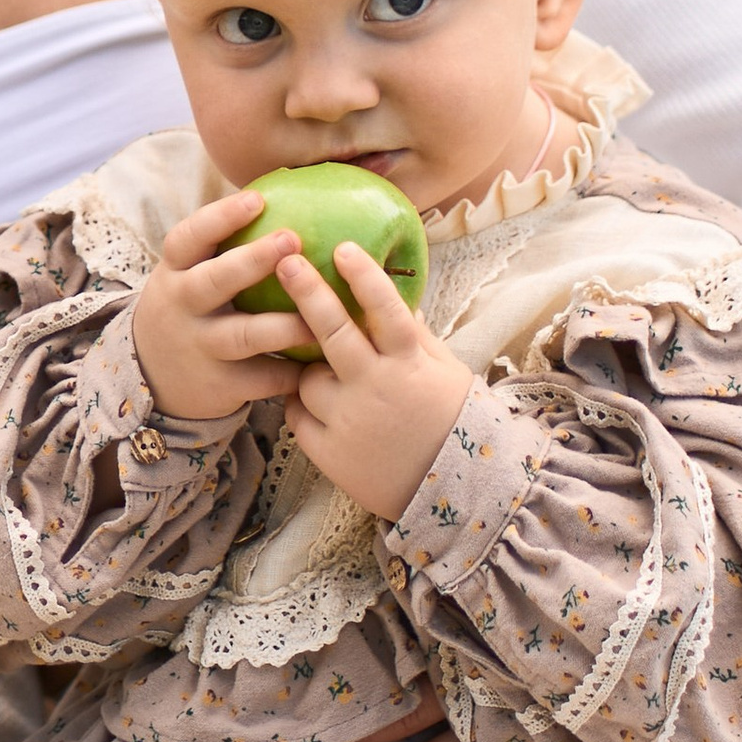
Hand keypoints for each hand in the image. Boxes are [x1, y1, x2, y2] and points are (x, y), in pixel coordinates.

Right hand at [130, 189, 314, 421]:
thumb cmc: (192, 308)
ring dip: (283, 326)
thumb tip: (289, 192)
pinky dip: (293, 373)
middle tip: (292, 239)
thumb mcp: (189, 274)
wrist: (152, 378)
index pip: (189, 238)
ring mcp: (201, 347)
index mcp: (176, 272)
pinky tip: (323, 364)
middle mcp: (183, 307)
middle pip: (214, 281)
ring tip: (319, 319)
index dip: (221, 217)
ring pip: (242, 336)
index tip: (257, 199)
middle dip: (252, 261)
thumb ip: (224, 245)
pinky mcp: (220, 385)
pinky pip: (262, 378)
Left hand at [278, 243, 473, 520]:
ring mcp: (350, 420)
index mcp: (410, 364)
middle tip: (285, 262)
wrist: (455, 494)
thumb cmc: (452, 423)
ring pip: (307, 379)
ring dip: (312, 375)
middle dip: (308, 292)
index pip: (385, 310)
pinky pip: (297, 416)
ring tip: (338, 388)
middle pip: (333, 332)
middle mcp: (377, 387)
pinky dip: (304, 409)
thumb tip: (399, 300)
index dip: (364, 276)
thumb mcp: (446, 374)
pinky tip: (324, 412)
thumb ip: (417, 337)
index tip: (343, 248)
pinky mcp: (328, 452)